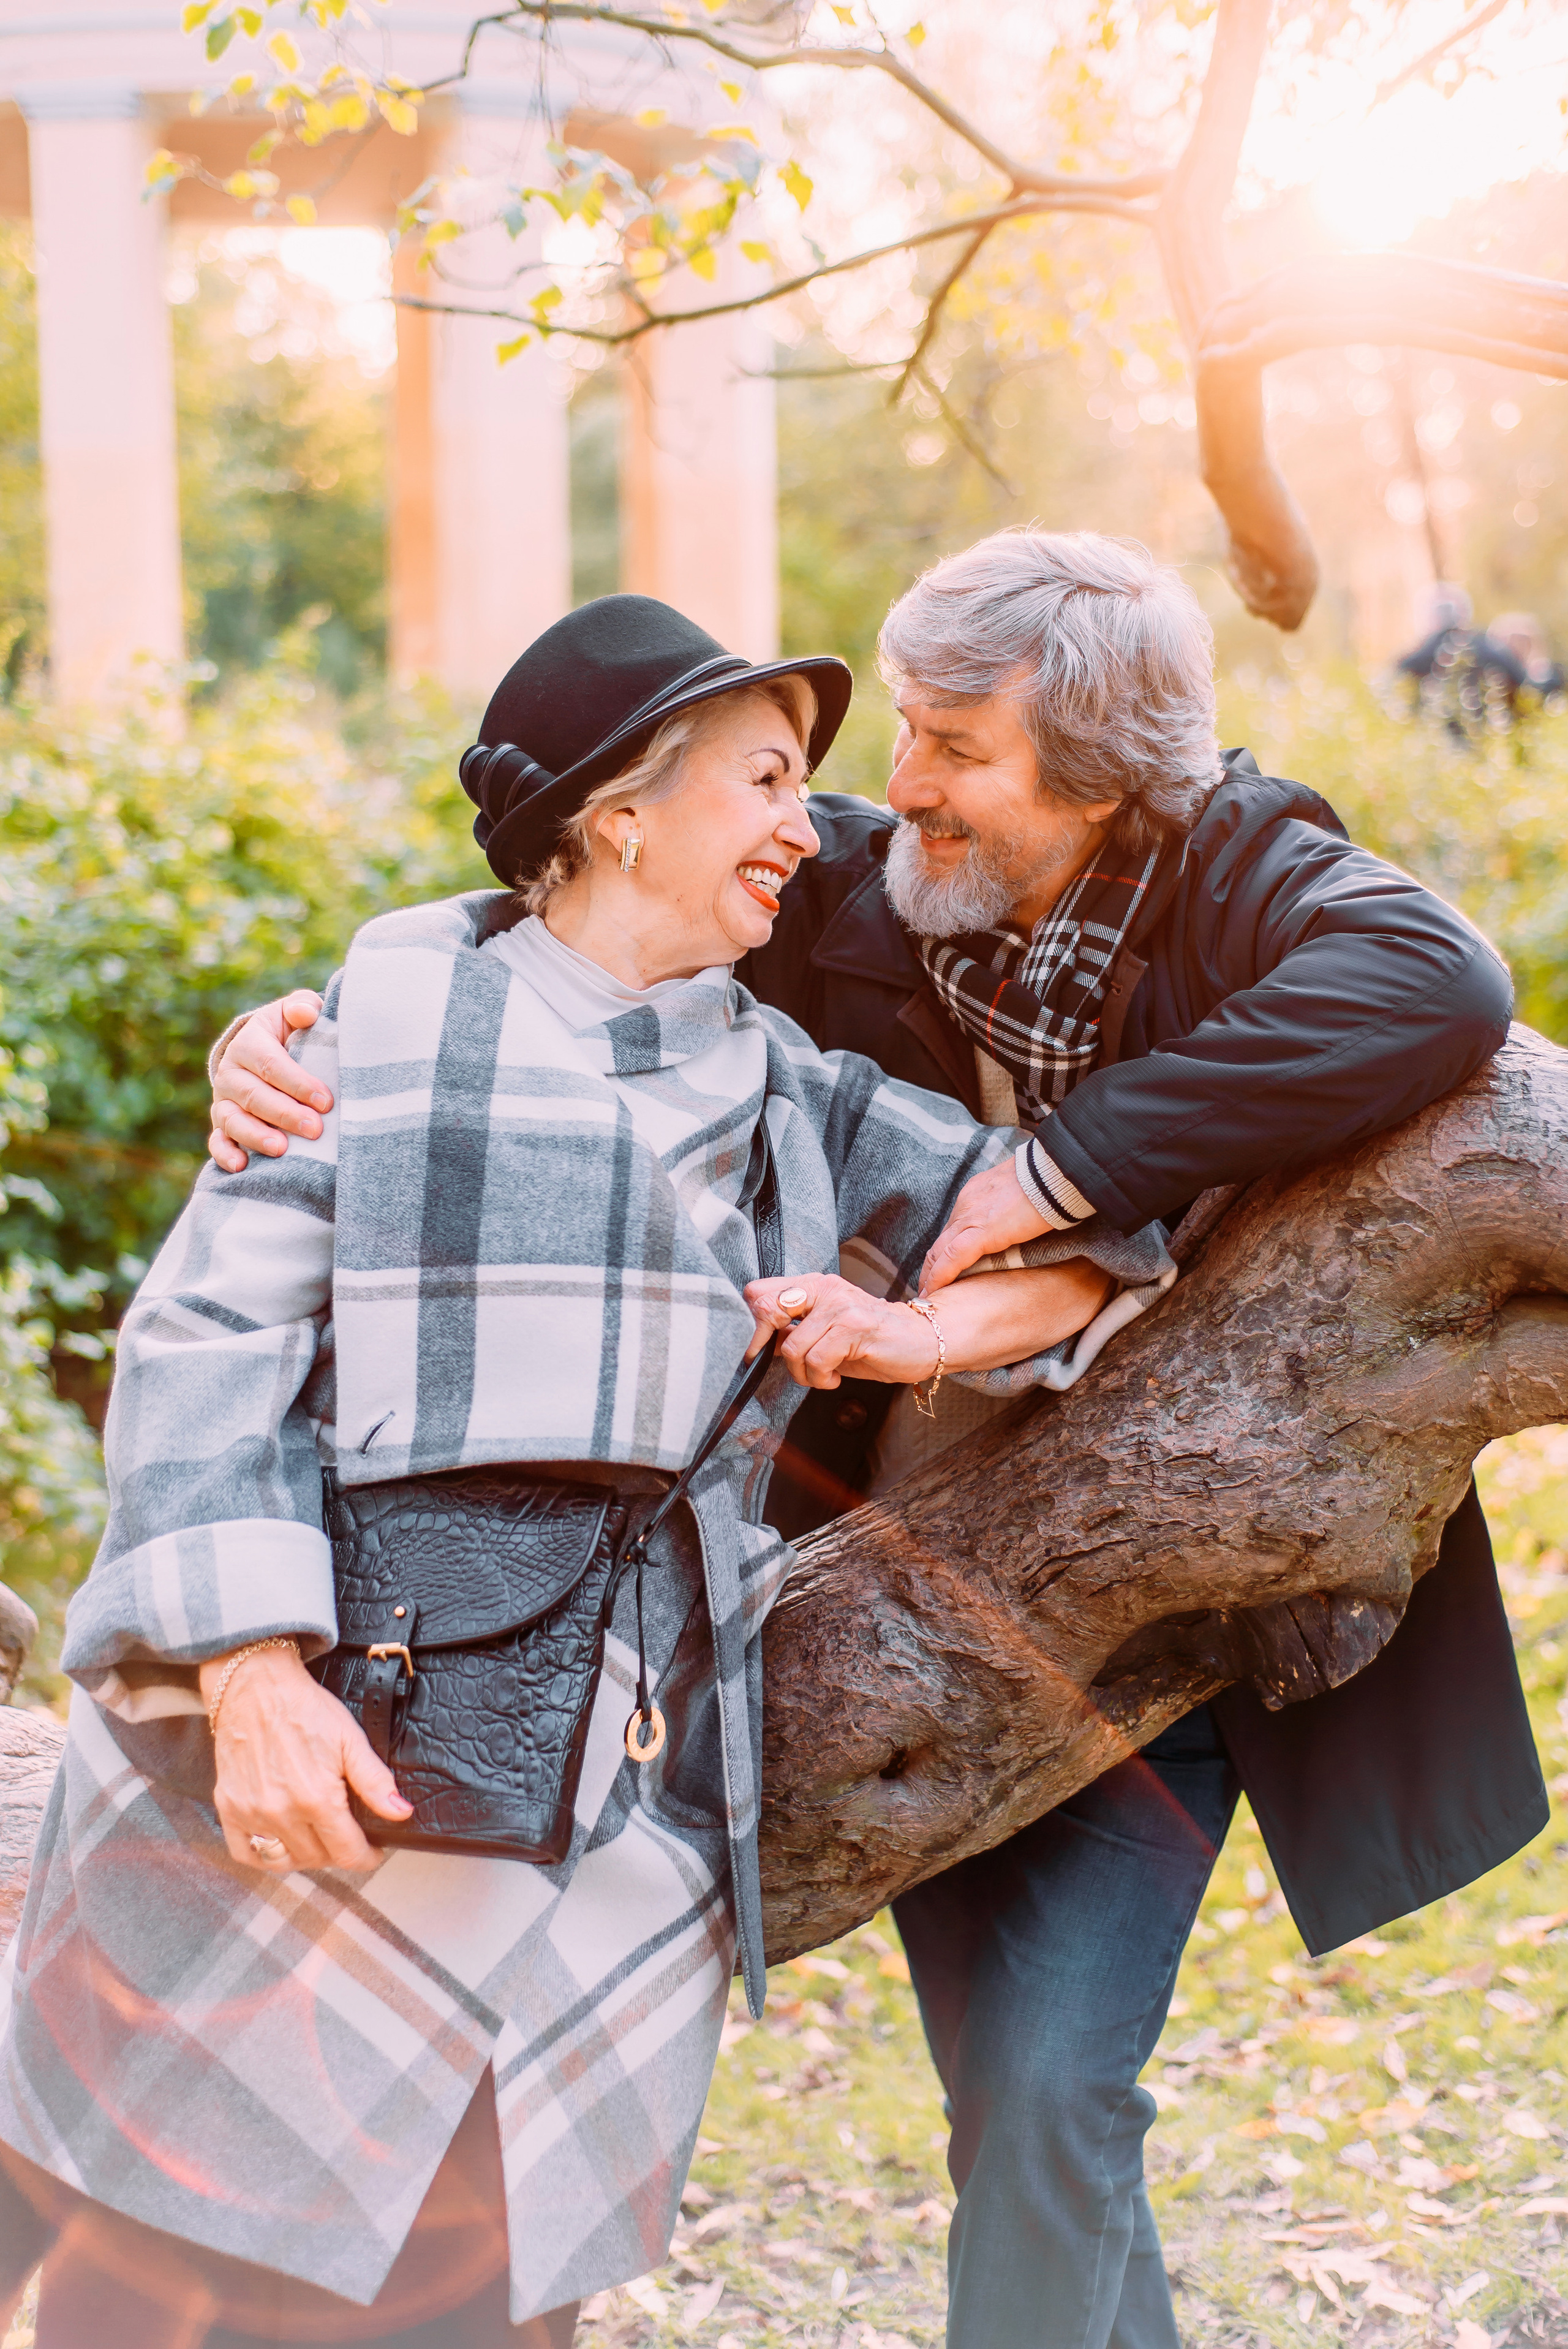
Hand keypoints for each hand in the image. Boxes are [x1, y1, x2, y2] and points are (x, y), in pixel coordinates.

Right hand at [200, 1644, 412, 1872]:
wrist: (256, 1686)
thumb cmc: (305, 1709)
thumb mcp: (350, 1739)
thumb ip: (375, 1782)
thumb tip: (401, 1813)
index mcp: (317, 1798)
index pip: (347, 1853)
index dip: (366, 1857)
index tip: (372, 1851)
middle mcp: (282, 1812)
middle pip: (318, 1858)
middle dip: (338, 1850)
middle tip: (345, 1833)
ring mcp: (252, 1813)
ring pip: (284, 1860)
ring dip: (305, 1856)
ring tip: (316, 1837)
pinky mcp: (229, 1808)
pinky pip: (246, 1854)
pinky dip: (264, 1856)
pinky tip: (280, 1840)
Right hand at [208, 991, 332, 1171]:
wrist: (264, 1052)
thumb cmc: (290, 1032)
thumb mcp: (294, 1013)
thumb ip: (302, 1007)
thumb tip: (306, 1014)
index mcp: (249, 1043)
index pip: (271, 1064)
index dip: (297, 1083)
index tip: (326, 1100)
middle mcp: (231, 1073)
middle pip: (254, 1096)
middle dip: (285, 1114)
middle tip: (315, 1129)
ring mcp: (224, 1101)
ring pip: (233, 1120)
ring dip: (255, 1136)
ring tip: (281, 1149)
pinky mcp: (221, 1125)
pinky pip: (217, 1142)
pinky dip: (225, 1155)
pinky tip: (241, 1167)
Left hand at [744, 1275, 938, 1390]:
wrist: (923, 1340)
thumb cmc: (871, 1341)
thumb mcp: (825, 1333)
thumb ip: (793, 1332)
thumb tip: (759, 1344)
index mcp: (812, 1285)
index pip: (758, 1292)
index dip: (749, 1324)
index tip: (756, 1351)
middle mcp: (824, 1288)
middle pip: (766, 1308)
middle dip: (763, 1345)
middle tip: (786, 1364)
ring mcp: (840, 1305)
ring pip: (792, 1347)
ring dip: (802, 1374)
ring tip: (822, 1376)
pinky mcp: (856, 1326)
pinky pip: (817, 1360)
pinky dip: (821, 1378)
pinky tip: (835, 1379)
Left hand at [920, 1160, 1050, 1293]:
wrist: (1055, 1172)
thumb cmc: (1048, 1181)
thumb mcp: (1022, 1194)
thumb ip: (1011, 1208)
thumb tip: (1016, 1222)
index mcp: (976, 1194)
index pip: (955, 1226)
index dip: (947, 1248)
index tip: (944, 1264)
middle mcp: (967, 1204)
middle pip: (941, 1240)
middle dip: (932, 1265)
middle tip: (927, 1286)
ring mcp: (971, 1216)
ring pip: (939, 1251)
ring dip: (930, 1275)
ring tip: (926, 1295)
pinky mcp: (981, 1232)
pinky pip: (952, 1258)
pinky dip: (939, 1277)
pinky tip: (933, 1292)